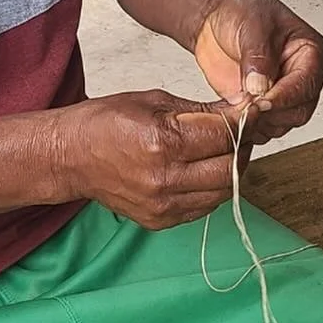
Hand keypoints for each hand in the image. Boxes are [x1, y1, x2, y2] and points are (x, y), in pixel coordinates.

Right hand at [53, 89, 242, 229]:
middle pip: (231, 168)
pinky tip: (203, 170)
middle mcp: (164, 178)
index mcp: (162, 142)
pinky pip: (203, 207)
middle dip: (242, 147)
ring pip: (223, 192)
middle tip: (242, 132)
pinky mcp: (160, 220)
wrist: (68, 157)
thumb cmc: (104, 123)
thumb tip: (240, 109)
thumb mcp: (153, 101)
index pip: (224, 134)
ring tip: (223, 150)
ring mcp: (162, 204)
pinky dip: (212, 188)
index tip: (253, 112)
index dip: (245, 121)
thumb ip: (200, 110)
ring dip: (231, 170)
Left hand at [192, 0, 322, 143]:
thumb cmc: (240, 10)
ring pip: (280, 124)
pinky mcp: (262, 107)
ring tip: (234, 104)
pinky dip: (244, 125)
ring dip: (257, 121)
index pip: (306, 85)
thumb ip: (258, 56)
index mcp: (312, 54)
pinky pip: (260, 128)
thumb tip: (261, 87)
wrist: (214, 17)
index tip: (260, 101)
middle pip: (298, 111)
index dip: (283, 97)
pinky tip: (229, 111)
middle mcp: (302, 78)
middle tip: (244, 105)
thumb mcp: (252, 24)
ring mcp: (282, 95)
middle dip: (270, 112)